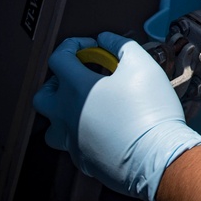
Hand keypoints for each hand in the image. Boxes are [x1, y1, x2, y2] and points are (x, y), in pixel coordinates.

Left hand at [32, 32, 200, 200]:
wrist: (157, 156)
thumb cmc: (149, 110)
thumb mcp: (141, 64)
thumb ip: (120, 45)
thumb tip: (106, 39)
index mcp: (76, 89)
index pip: (58, 58)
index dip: (74, 46)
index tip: (92, 48)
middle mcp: (66, 115)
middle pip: (43, 95)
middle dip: (58, 81)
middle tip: (81, 78)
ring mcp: (73, 141)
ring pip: (52, 126)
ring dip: (64, 112)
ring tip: (88, 107)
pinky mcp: (84, 161)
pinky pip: (74, 144)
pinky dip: (84, 132)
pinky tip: (106, 128)